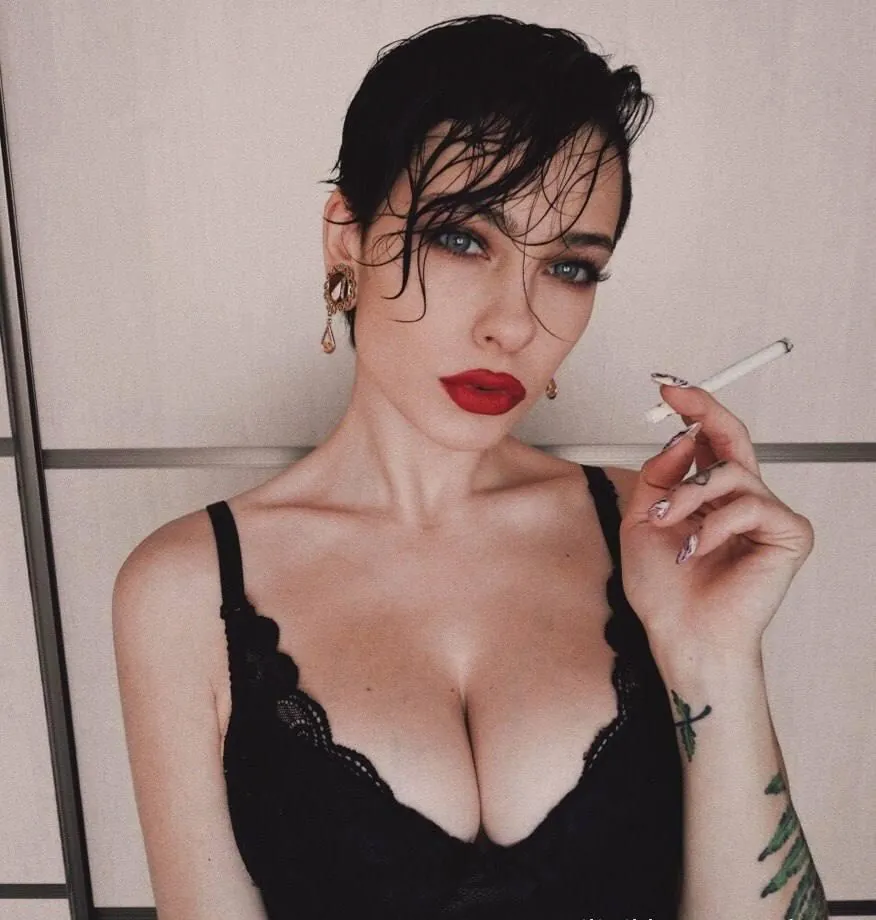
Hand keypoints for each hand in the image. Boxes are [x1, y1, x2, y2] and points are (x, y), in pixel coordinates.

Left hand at [620, 385, 814, 663]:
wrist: (681, 634)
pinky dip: (713, 526)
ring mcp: (767, 516)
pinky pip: (749, 506)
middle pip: (733, 438)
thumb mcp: (643, 518)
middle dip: (704, 410)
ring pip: (729, 473)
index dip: (694, 410)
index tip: (667, 388)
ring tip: (666, 523)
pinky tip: (695, 551)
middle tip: (676, 395)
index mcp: (709, 497)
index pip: (709, 442)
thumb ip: (660, 474)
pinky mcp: (789, 534)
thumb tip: (684, 436)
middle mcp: (741, 500)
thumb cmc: (664, 588)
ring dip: (687, 496)